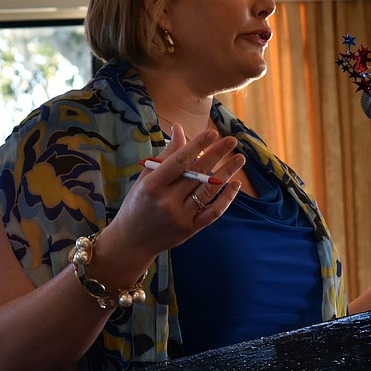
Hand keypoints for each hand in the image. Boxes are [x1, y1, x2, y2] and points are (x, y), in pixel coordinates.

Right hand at [98, 125, 243, 279]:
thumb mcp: (145, 178)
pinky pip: (213, 212)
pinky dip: (226, 198)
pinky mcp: (190, 230)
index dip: (197, 145)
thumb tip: (179, 128)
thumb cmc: (137, 204)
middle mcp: (167, 202)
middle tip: (232, 140)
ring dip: (227, 173)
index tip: (213, 133)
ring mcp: (180, 217)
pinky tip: (235, 183)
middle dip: (217, 154)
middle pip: (197, 173)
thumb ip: (165, 155)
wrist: (131, 242)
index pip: (179, 161)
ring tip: (239, 158)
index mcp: (152, 186)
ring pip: (209, 190)